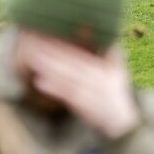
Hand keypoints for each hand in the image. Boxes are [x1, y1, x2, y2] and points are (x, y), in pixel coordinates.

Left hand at [17, 33, 139, 138]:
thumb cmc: (116, 92)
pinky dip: (53, 88)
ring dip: (49, 68)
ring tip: (33, 59)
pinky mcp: (82, 104)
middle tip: (34, 44)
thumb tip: (104, 33)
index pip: (80, 53)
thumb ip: (111, 52)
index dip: (65, 44)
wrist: (120, 120)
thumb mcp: (118, 70)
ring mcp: (89, 92)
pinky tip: (39, 82)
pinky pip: (65, 94)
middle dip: (52, 53)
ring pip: (65, 77)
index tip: (50, 36)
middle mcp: (97, 78)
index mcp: (104, 68)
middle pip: (70, 63)